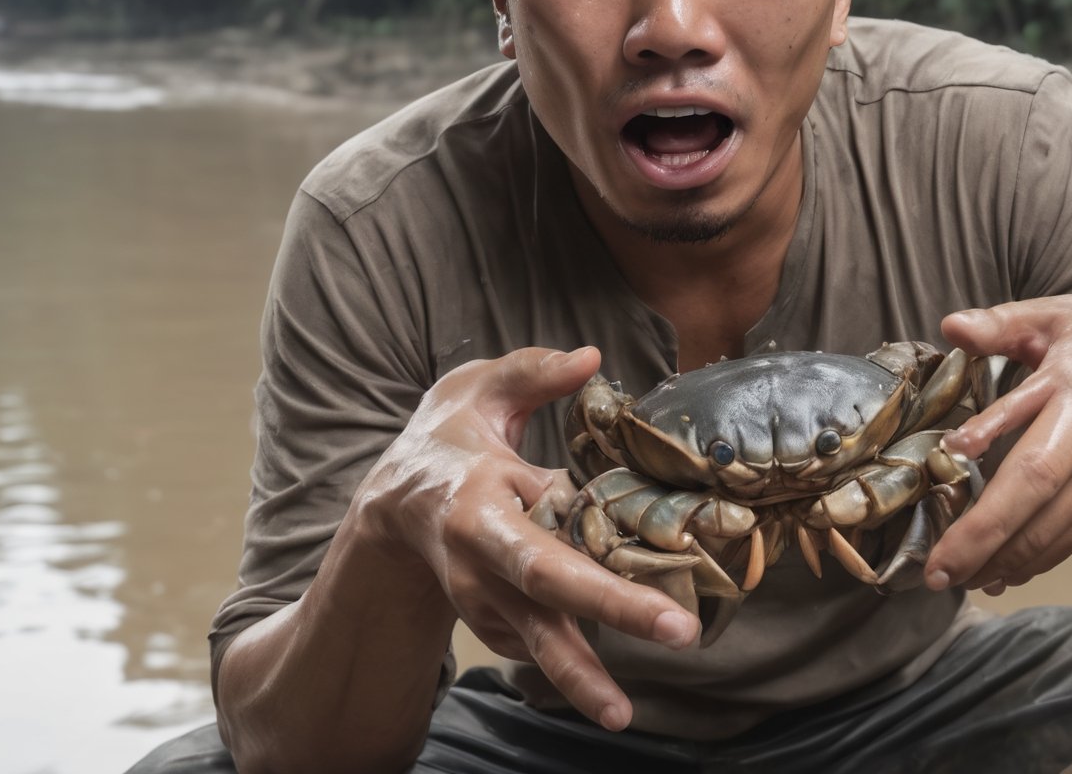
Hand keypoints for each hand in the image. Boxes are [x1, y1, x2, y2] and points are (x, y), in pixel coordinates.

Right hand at [356, 346, 698, 729]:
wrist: (391, 503)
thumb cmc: (446, 440)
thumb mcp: (477, 390)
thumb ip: (532, 372)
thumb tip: (591, 356)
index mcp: (477, 506)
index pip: (544, 548)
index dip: (600, 576)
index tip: (655, 592)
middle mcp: (479, 563)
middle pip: (546, 601)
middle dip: (613, 617)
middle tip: (679, 636)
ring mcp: (483, 599)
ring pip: (535, 642)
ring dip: (580, 679)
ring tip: (622, 714)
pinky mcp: (492, 617)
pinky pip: (535, 640)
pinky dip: (571, 660)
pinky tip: (608, 686)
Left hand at [925, 295, 1071, 593]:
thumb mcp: (1059, 315)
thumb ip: (1002, 323)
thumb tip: (951, 325)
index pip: (1029, 428)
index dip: (989, 453)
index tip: (948, 482)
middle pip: (1039, 491)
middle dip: (986, 536)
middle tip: (939, 571)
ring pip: (1058, 525)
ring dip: (1007, 559)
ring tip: (958, 579)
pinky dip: (1040, 560)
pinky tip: (1003, 574)